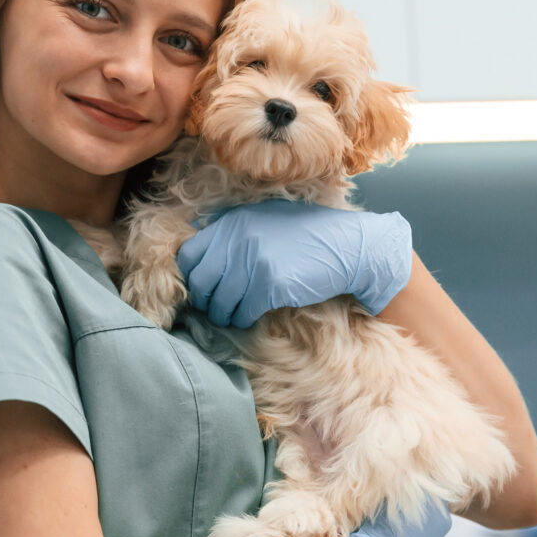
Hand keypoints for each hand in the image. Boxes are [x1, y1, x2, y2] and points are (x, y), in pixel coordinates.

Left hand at [176, 198, 411, 327]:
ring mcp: (255, 262)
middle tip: (215, 307)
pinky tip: (250, 317)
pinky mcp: (272, 285)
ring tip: (232, 315)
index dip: (191, 275)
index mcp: (233, 222)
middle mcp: (239, 240)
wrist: (348, 247)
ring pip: (219, 301)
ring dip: (223, 314)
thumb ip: (231, 227)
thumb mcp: (264, 218)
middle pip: (200, 281)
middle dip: (204, 300)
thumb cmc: (306, 234)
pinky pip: (243, 312)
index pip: (188, 254)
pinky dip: (243, 319)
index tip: (203, 287)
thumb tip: (195, 235)